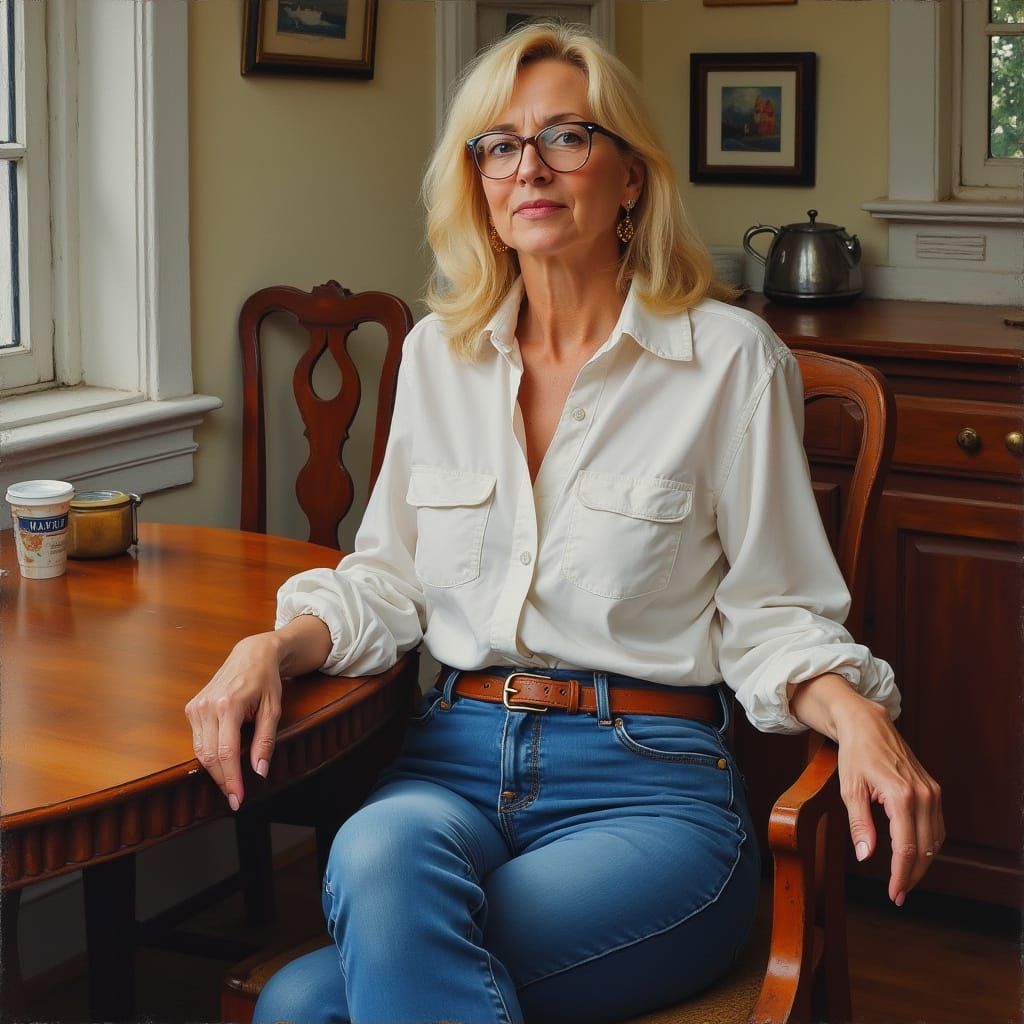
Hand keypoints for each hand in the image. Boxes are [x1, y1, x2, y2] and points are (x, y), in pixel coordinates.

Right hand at [185, 632, 284, 810]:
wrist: (251, 655)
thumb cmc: (266, 680)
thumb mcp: (273, 709)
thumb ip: (265, 741)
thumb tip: (260, 771)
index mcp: (229, 704)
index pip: (227, 752)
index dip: (232, 780)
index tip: (238, 798)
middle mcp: (207, 706)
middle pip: (210, 756)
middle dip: (223, 780)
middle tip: (235, 798)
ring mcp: (196, 706)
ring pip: (200, 751)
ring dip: (214, 771)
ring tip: (231, 784)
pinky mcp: (192, 708)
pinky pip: (198, 740)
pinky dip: (209, 755)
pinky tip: (222, 762)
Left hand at [788, 673, 943, 905]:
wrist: (868, 724)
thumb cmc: (856, 755)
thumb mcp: (850, 790)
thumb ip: (859, 825)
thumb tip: (866, 856)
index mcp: (901, 796)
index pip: (906, 848)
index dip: (901, 875)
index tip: (893, 893)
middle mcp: (923, 795)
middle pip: (925, 849)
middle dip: (912, 875)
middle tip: (898, 893)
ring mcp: (932, 792)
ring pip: (936, 840)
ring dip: (923, 862)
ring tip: (905, 879)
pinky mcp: (933, 789)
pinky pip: (937, 826)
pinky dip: (929, 845)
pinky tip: (915, 854)